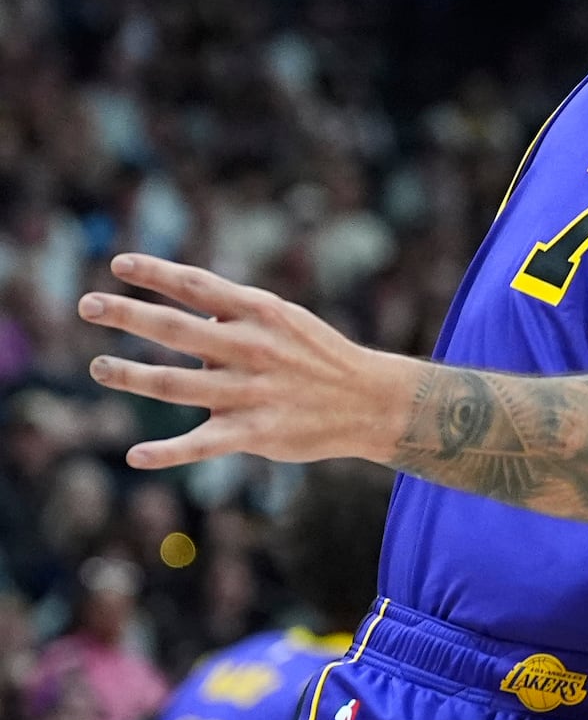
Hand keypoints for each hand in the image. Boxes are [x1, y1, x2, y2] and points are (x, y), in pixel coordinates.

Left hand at [79, 254, 416, 469]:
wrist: (369, 400)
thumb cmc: (317, 356)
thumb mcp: (282, 320)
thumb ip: (234, 316)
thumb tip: (185, 314)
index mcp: (259, 312)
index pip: (197, 285)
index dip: (156, 272)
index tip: (118, 263)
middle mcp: (251, 347)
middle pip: (176, 328)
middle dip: (128, 314)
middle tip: (87, 305)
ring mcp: (250, 391)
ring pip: (176, 384)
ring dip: (131, 375)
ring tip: (98, 367)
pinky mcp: (254, 432)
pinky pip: (202, 445)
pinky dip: (167, 453)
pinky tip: (136, 456)